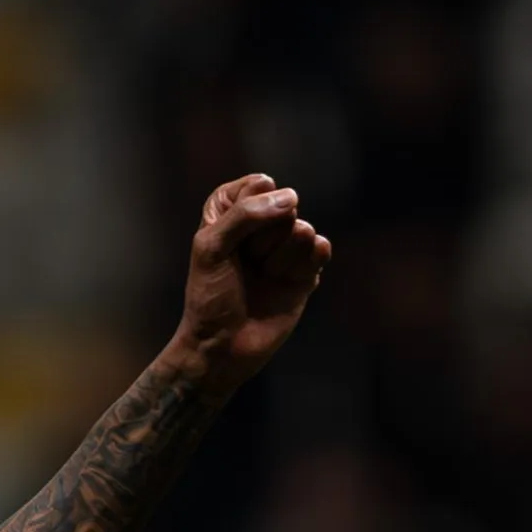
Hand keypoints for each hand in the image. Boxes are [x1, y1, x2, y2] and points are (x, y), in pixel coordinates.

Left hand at [170, 174, 331, 387]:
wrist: (223, 346)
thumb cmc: (210, 296)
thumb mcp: (211, 247)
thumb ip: (245, 214)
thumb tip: (292, 199)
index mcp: (231, 211)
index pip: (259, 184)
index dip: (247, 211)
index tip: (229, 240)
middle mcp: (261, 225)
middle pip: (285, 207)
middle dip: (264, 240)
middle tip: (247, 266)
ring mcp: (285, 247)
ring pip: (304, 229)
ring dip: (281, 258)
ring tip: (264, 278)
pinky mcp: (306, 269)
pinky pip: (321, 248)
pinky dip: (305, 265)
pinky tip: (287, 282)